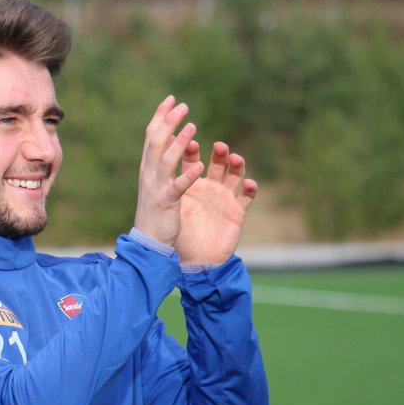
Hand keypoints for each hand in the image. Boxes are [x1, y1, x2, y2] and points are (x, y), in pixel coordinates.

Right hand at [132, 96, 204, 246]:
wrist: (147, 242)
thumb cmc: (154, 211)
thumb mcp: (156, 182)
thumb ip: (161, 163)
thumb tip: (168, 141)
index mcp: (147, 168)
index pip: (151, 136)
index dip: (160, 117)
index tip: (171, 99)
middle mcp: (148, 175)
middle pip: (156, 143)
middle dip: (169, 122)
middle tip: (183, 105)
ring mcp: (156, 188)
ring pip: (166, 161)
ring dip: (179, 143)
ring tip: (193, 126)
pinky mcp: (166, 204)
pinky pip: (177, 188)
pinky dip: (187, 176)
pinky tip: (199, 166)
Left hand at [176, 141, 257, 264]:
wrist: (192, 262)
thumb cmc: (177, 236)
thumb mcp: (171, 208)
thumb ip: (168, 187)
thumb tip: (153, 164)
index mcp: (190, 185)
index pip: (191, 159)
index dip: (192, 149)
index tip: (190, 141)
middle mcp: (209, 188)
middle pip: (217, 162)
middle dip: (219, 152)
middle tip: (218, 146)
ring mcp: (224, 198)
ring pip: (235, 174)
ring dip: (237, 165)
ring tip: (234, 158)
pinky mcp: (237, 212)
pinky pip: (247, 196)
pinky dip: (250, 188)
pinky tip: (249, 184)